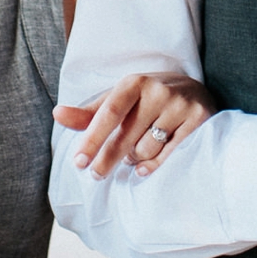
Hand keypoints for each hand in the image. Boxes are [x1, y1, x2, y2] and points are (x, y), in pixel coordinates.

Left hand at [55, 72, 216, 177]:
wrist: (194, 90)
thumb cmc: (146, 100)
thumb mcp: (119, 100)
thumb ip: (90, 112)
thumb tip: (57, 114)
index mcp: (134, 82)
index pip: (109, 113)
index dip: (93, 139)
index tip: (78, 162)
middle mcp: (159, 90)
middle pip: (126, 136)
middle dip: (107, 160)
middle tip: (95, 175)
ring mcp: (180, 105)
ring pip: (146, 150)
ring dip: (135, 159)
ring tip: (136, 153)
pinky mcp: (199, 120)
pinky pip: (169, 155)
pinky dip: (153, 166)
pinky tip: (144, 169)